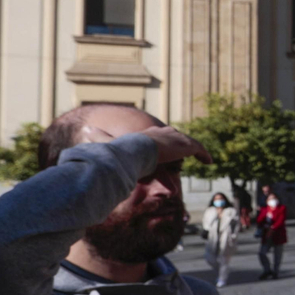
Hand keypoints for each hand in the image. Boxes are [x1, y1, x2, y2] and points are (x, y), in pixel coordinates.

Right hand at [79, 123, 212, 165]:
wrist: (132, 151)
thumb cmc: (120, 153)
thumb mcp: (110, 148)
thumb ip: (101, 142)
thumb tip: (85, 132)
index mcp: (145, 134)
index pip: (156, 135)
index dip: (163, 142)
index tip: (165, 150)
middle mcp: (161, 133)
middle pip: (174, 137)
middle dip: (180, 144)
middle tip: (186, 153)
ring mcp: (174, 139)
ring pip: (187, 143)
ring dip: (193, 149)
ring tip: (201, 157)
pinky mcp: (184, 145)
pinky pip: (198, 148)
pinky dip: (203, 153)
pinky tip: (209, 161)